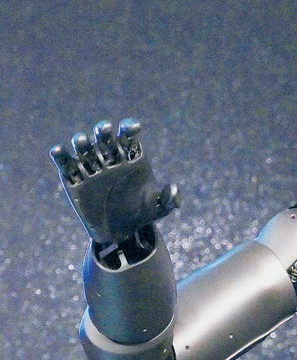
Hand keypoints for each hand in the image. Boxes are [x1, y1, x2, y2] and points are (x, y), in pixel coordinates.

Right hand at [50, 119, 179, 245]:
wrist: (121, 232)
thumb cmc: (142, 214)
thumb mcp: (159, 208)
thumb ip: (169, 198)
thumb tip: (174, 189)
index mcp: (132, 157)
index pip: (129, 135)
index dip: (129, 127)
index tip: (133, 128)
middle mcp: (110, 158)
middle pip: (105, 137)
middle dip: (103, 131)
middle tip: (104, 130)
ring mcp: (91, 167)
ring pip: (84, 147)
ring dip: (82, 142)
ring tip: (82, 142)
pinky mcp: (74, 180)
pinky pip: (65, 164)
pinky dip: (60, 156)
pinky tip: (59, 151)